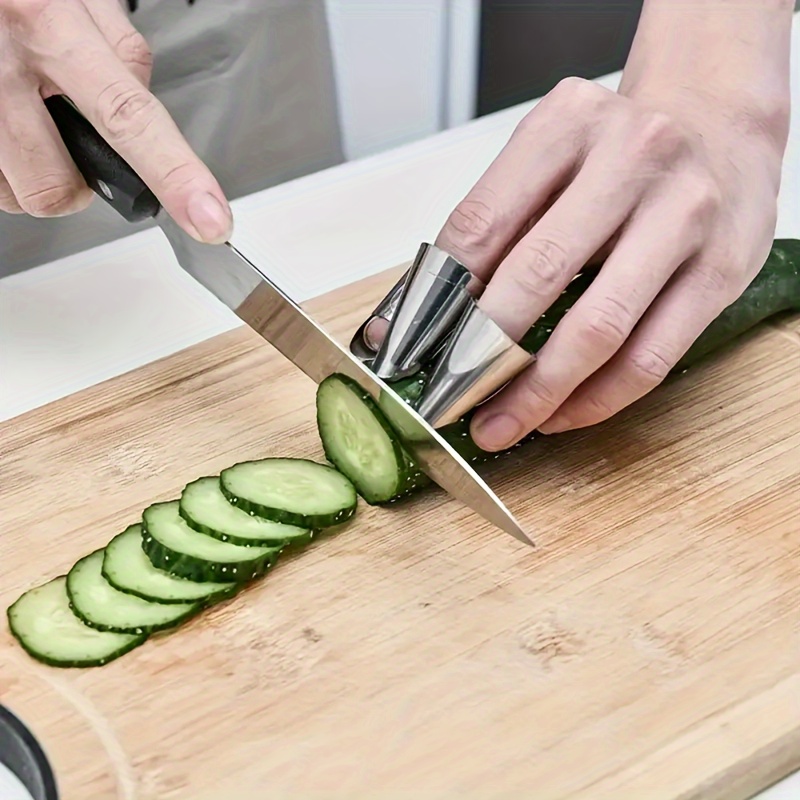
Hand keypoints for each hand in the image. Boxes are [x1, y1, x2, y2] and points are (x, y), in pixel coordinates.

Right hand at [0, 0, 230, 242]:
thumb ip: (119, 49)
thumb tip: (147, 103)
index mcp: (48, 24)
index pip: (127, 115)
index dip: (174, 174)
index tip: (208, 218)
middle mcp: (1, 65)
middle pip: (58, 187)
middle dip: (76, 184)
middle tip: (68, 138)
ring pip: (21, 196)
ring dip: (36, 176)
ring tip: (29, 126)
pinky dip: (7, 171)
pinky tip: (7, 132)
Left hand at [435, 2, 791, 451]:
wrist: (720, 126)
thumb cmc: (616, 154)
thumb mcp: (549, 157)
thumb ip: (491, 226)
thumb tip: (415, 312)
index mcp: (567, 124)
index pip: (480, 224)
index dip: (433, 299)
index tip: (405, 351)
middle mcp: (632, 158)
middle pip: (538, 275)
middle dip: (480, 353)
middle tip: (447, 400)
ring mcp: (685, 214)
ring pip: (598, 327)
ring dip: (538, 392)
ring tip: (499, 424)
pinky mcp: (722, 270)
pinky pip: (651, 356)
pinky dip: (596, 399)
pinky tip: (560, 414)